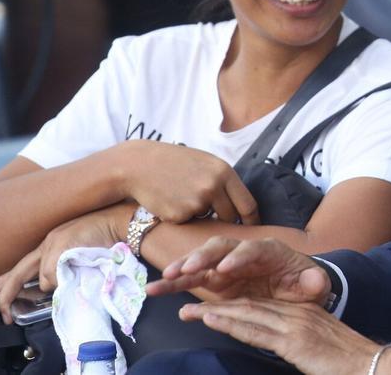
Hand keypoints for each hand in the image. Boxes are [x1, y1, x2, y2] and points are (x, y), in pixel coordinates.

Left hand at [0, 203, 131, 322]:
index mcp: (51, 243)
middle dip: (8, 293)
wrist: (122, 220)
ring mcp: (54, 243)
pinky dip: (62, 279)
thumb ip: (66, 267)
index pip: (23, 265)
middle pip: (20, 271)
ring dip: (54, 285)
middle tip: (2, 313)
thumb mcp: (80, 253)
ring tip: (75, 279)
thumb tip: (56, 287)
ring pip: (43, 277)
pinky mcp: (60, 245)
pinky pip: (53, 273)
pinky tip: (75, 274)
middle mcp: (48, 243)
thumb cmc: (108, 237)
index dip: (7, 280)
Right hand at [113, 140, 258, 224]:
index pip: (248, 203)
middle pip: (232, 216)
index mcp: (224, 172)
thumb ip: (224, 181)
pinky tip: (171, 202)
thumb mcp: (205, 163)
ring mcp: (197, 201)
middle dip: (227, 220)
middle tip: (215, 216)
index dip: (252, 219)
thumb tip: (242, 204)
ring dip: (204, 217)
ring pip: (210, 221)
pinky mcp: (180, 215)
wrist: (138, 165)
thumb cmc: (174, 163)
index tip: (252, 228)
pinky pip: (190, 223)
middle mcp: (214, 186)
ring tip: (185, 198)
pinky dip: (184, 218)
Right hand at [147, 237, 328, 304]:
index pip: (253, 249)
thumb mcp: (314, 284)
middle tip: (188, 268)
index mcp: (269, 251)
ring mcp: (226, 266)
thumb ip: (315, 282)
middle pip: (221, 248)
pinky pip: (191, 279)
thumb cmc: (303, 283)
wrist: (296, 287)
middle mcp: (244, 254)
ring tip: (163, 279)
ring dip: (182, 268)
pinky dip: (174, 283)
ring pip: (201, 262)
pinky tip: (155, 289)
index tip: (225, 269)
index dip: (238, 257)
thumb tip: (315, 280)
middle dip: (203, 256)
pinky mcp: (215, 280)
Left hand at [180, 298, 390, 374]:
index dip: (231, 309)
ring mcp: (294, 325)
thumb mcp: (319, 348)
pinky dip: (232, 323)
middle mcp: (295, 315)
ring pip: (247, 314)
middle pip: (248, 307)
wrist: (372, 365)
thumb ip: (298, 343)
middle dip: (215, 308)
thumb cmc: (347, 362)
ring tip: (191, 313)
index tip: (207, 311)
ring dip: (216, 313)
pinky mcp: (295, 340)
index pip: (259, 308)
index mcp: (301, 315)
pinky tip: (214, 320)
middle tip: (187, 309)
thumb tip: (281, 347)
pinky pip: (257, 329)